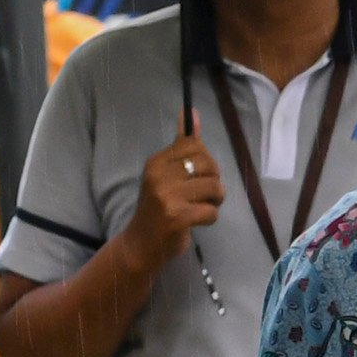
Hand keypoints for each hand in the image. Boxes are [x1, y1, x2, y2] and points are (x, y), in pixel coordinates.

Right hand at [132, 125, 225, 263]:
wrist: (140, 245)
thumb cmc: (158, 207)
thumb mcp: (165, 173)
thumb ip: (181, 144)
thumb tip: (191, 111)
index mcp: (156, 161)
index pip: (195, 145)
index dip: (205, 162)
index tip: (195, 176)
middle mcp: (159, 175)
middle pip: (209, 164)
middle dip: (213, 180)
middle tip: (202, 194)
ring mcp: (167, 197)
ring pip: (214, 187)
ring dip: (215, 200)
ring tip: (202, 207)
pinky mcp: (177, 218)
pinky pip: (211, 211)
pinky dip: (210, 218)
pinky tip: (196, 221)